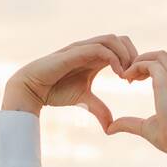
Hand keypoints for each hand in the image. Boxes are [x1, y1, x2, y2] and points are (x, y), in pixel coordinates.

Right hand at [2, 35, 137, 128]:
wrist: (31, 89)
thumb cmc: (54, 91)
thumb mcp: (83, 100)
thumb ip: (99, 109)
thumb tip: (111, 127)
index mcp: (95, 58)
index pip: (122, 48)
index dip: (133, 62)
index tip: (134, 82)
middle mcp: (90, 49)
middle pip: (121, 39)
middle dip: (133, 55)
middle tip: (134, 77)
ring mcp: (82, 48)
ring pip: (112, 39)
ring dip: (124, 55)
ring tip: (126, 76)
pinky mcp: (75, 52)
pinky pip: (99, 48)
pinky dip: (113, 58)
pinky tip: (118, 74)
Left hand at [106, 50, 166, 158]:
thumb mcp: (144, 128)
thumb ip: (128, 123)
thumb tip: (109, 129)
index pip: (166, 67)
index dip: (148, 69)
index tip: (133, 81)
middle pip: (163, 56)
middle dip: (145, 59)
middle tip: (130, 75)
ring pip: (158, 55)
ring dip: (141, 60)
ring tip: (128, 74)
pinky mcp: (166, 82)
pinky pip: (150, 64)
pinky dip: (136, 66)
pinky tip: (127, 79)